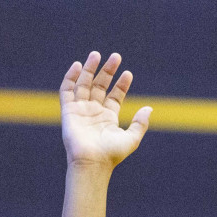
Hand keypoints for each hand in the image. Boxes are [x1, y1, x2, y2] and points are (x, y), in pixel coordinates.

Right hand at [59, 51, 151, 169]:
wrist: (92, 162)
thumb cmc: (111, 154)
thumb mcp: (132, 139)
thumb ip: (140, 123)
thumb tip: (149, 108)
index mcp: (108, 118)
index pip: (115, 96)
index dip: (121, 84)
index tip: (128, 73)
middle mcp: (94, 112)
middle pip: (100, 86)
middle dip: (107, 71)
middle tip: (116, 56)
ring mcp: (81, 110)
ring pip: (84, 84)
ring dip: (90, 69)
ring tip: (97, 54)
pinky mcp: (68, 111)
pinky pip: (67, 91)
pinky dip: (70, 78)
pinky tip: (77, 65)